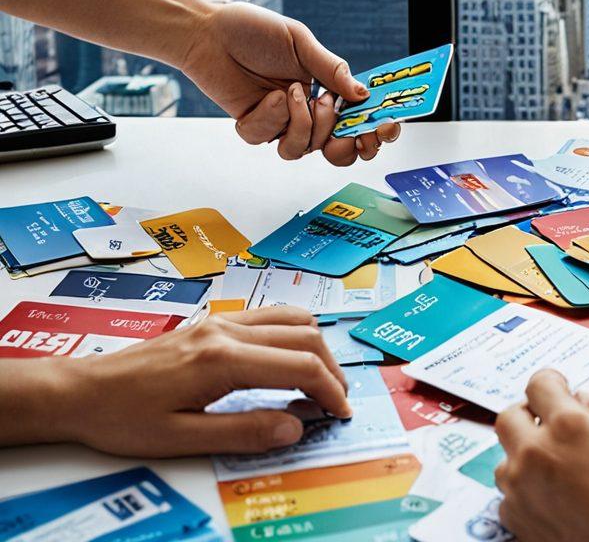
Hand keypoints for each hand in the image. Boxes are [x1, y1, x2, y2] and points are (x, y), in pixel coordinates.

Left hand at [51, 306, 350, 457]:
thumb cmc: (122, 418)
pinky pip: (270, 318)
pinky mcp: (214, 324)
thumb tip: (293, 427)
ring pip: (292, 318)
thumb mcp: (182, 439)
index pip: (298, 366)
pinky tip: (288, 361)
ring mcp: (221, 323)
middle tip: (335, 402)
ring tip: (317, 381)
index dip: (329, 391)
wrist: (81, 391)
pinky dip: (294, 336)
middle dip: (330, 369)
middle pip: (305, 336)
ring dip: (315, 348)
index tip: (339, 413)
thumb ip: (243, 433)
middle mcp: (226, 332)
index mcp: (221, 360)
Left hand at [180, 1, 400, 164]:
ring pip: (302, 149)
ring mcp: (280, 121)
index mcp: (325, 89)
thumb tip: (363, 94)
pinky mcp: (254, 126)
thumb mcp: (300, 42)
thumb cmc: (253, 30)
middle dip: (343, 142)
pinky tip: (268, 95)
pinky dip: (272, 117)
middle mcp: (305, 110)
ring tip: (293, 91)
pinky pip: (269, 139)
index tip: (384, 128)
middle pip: (335, 148)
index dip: (374, 131)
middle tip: (342, 124)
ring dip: (303, 123)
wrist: (208, 31)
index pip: (357, 120)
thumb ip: (333, 70)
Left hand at [494, 370, 588, 541]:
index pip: (539, 385)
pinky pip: (510, 499)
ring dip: (525, 453)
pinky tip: (558, 498)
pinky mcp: (523, 529)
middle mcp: (536, 457)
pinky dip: (527, 491)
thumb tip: (587, 400)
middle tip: (555, 421)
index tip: (562, 388)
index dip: (553, 382)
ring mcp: (524, 496)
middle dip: (529, 413)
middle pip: (509, 418)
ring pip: (505, 461)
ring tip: (559, 464)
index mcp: (569, 427)